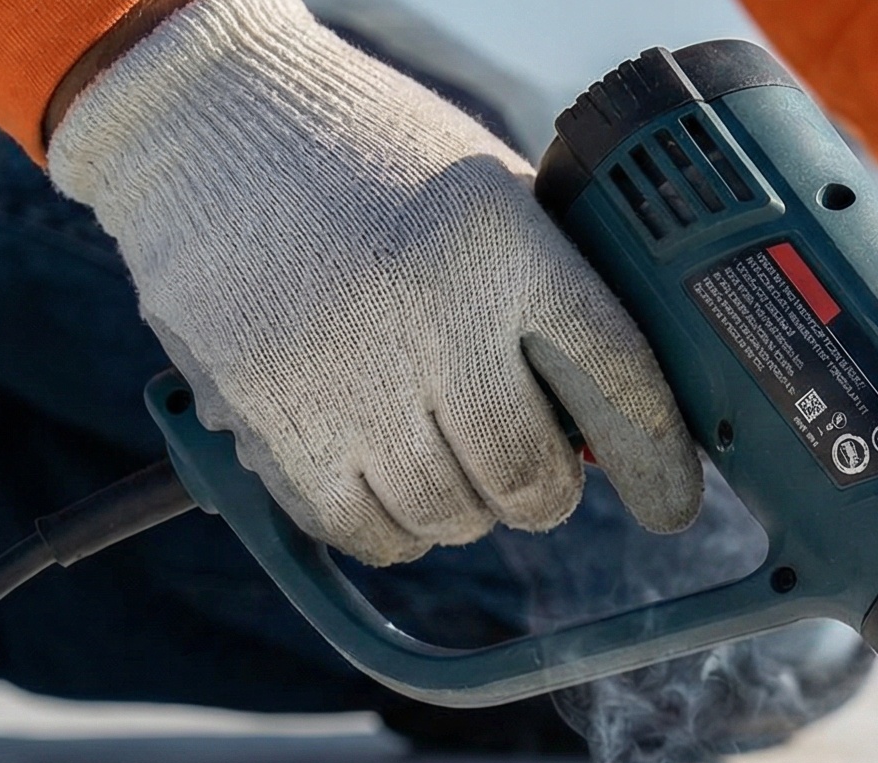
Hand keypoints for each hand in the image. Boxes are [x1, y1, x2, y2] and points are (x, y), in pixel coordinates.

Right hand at [47, 0, 700, 565]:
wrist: (206, 120)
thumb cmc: (373, 164)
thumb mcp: (491, 200)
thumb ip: (552, 299)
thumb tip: (615, 431)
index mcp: (505, 243)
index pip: (618, 381)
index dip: (657, 463)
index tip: (671, 503)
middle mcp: (431, 310)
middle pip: (529, 478)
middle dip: (541, 493)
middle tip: (529, 470)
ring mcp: (344, 368)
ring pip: (447, 515)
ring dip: (461, 508)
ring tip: (445, 458)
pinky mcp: (266, 410)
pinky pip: (357, 527)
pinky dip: (387, 526)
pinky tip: (386, 479)